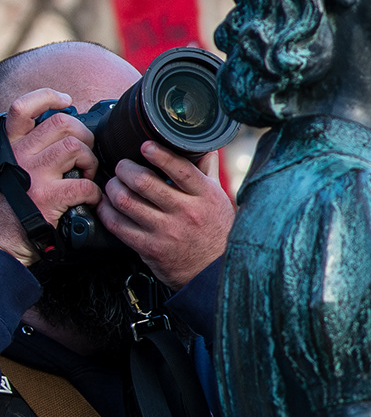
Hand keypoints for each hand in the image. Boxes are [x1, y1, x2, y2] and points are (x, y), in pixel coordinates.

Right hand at [0, 91, 99, 264]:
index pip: (22, 109)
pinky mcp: (47, 197)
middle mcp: (19, 155)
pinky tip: (89, 200)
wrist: (1, 242)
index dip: (46, 97)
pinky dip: (94, 193)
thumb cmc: (10, 208)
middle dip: (83, 136)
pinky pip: (85, 184)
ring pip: (75, 148)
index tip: (64, 101)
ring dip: (90, 161)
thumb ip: (30, 151)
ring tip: (87, 175)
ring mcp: (33, 174)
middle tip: (84, 155)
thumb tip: (61, 137)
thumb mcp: (11, 170)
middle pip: (62, 124)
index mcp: (10, 147)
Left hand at [99, 141, 232, 286]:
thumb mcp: (219, 198)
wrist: (213, 271)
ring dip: (113, 187)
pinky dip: (107, 211)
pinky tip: (108, 205)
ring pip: (126, 201)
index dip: (159, 154)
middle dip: (125, 169)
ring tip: (114, 184)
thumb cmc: (216, 231)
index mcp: (205, 195)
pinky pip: (118, 225)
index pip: (180, 169)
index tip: (145, 146)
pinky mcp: (149, 248)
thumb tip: (201, 145)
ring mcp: (166, 231)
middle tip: (123, 167)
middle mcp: (185, 211)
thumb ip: (207, 170)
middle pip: (144, 182)